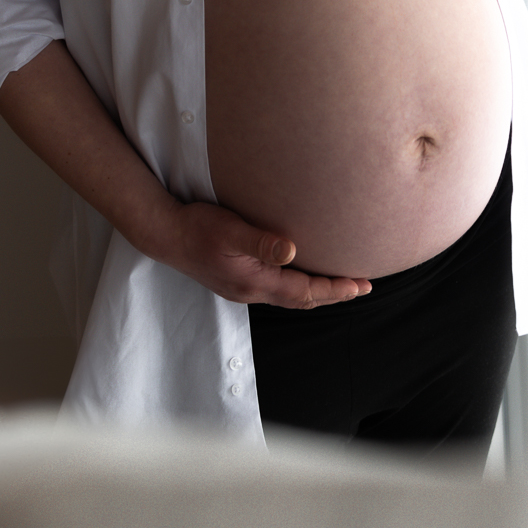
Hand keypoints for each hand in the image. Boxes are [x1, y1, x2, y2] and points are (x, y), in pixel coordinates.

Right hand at [156, 201, 371, 307]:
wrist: (166, 235)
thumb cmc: (198, 228)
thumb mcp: (230, 230)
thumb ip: (260, 242)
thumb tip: (291, 250)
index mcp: (255, 282)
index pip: (305, 292)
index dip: (334, 290)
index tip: (360, 285)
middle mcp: (252, 291)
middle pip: (301, 299)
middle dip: (332, 294)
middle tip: (361, 286)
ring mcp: (244, 287)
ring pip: (290, 296)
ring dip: (316, 291)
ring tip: (339, 284)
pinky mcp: (238, 279)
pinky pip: (277, 288)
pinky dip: (298, 285)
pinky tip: (301, 273)